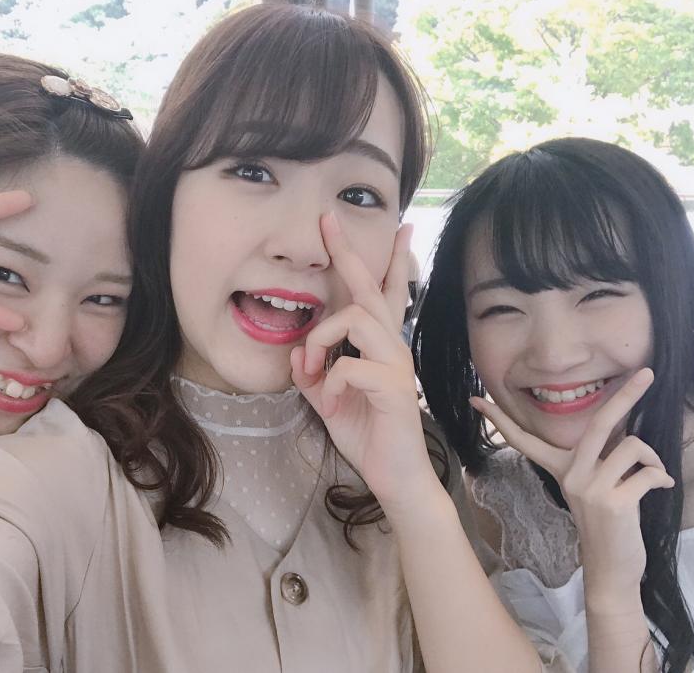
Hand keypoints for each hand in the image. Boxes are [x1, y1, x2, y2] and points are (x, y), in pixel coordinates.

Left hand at [290, 213, 436, 512]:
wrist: (394, 476)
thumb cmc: (367, 433)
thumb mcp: (329, 399)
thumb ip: (313, 373)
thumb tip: (297, 353)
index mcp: (377, 345)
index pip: (374, 292)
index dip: (367, 258)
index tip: (351, 225)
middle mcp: (391, 345)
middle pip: (369, 287)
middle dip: (347, 251)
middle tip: (327, 218)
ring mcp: (396, 363)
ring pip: (355, 318)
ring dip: (323, 338)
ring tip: (316, 369)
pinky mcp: (394, 387)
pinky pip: (350, 367)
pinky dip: (332, 383)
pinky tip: (334, 405)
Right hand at [470, 369, 673, 601]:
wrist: (612, 568)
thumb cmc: (607, 523)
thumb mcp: (594, 486)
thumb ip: (599, 459)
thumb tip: (624, 436)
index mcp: (560, 469)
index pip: (524, 438)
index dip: (499, 418)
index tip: (476, 399)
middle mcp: (571, 476)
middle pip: (598, 422)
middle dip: (626, 395)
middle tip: (647, 373)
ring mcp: (590, 488)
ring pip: (632, 446)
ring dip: (653, 458)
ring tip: (653, 475)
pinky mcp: (613, 502)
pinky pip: (648, 472)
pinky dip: (661, 477)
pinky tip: (662, 488)